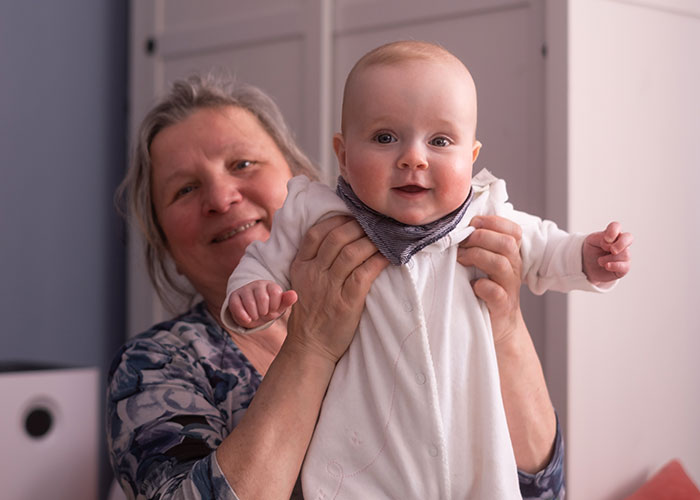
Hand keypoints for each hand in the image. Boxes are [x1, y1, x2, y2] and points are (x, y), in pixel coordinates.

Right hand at [228, 280, 297, 328]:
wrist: (251, 314)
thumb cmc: (268, 309)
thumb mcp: (278, 307)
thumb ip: (286, 301)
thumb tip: (294, 294)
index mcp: (271, 285)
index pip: (275, 293)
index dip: (274, 306)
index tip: (272, 310)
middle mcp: (257, 284)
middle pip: (262, 298)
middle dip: (264, 311)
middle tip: (263, 314)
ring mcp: (245, 289)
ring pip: (249, 302)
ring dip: (254, 315)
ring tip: (255, 316)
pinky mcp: (234, 296)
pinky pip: (236, 305)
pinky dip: (243, 316)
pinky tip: (247, 319)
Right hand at [286, 216, 387, 363]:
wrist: (310, 347)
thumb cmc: (311, 314)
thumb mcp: (303, 283)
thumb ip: (315, 262)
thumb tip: (341, 238)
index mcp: (301, 266)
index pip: (317, 233)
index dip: (337, 220)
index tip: (353, 216)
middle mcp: (313, 273)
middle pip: (338, 238)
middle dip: (359, 227)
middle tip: (375, 225)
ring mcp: (329, 288)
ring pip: (353, 252)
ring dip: (372, 241)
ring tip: (385, 238)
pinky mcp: (346, 302)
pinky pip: (365, 273)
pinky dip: (379, 261)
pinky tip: (389, 257)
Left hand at [458, 215, 524, 343]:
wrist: (500, 326)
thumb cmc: (487, 290)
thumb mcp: (485, 264)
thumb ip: (479, 246)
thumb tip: (457, 225)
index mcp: (510, 255)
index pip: (513, 230)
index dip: (494, 222)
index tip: (473, 223)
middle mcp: (513, 268)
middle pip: (506, 243)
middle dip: (480, 237)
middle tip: (461, 244)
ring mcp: (509, 287)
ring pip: (501, 264)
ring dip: (477, 256)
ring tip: (460, 259)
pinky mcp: (501, 306)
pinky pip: (496, 292)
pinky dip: (483, 286)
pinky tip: (473, 285)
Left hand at [582, 221, 632, 284]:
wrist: (588, 266)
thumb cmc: (592, 251)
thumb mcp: (591, 241)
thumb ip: (600, 238)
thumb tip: (610, 243)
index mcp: (612, 234)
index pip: (617, 226)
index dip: (613, 231)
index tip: (605, 239)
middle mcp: (620, 243)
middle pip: (628, 237)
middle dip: (621, 243)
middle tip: (612, 250)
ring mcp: (623, 255)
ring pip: (624, 254)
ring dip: (608, 258)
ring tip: (599, 261)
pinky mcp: (623, 267)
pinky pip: (625, 266)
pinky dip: (615, 266)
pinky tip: (607, 266)